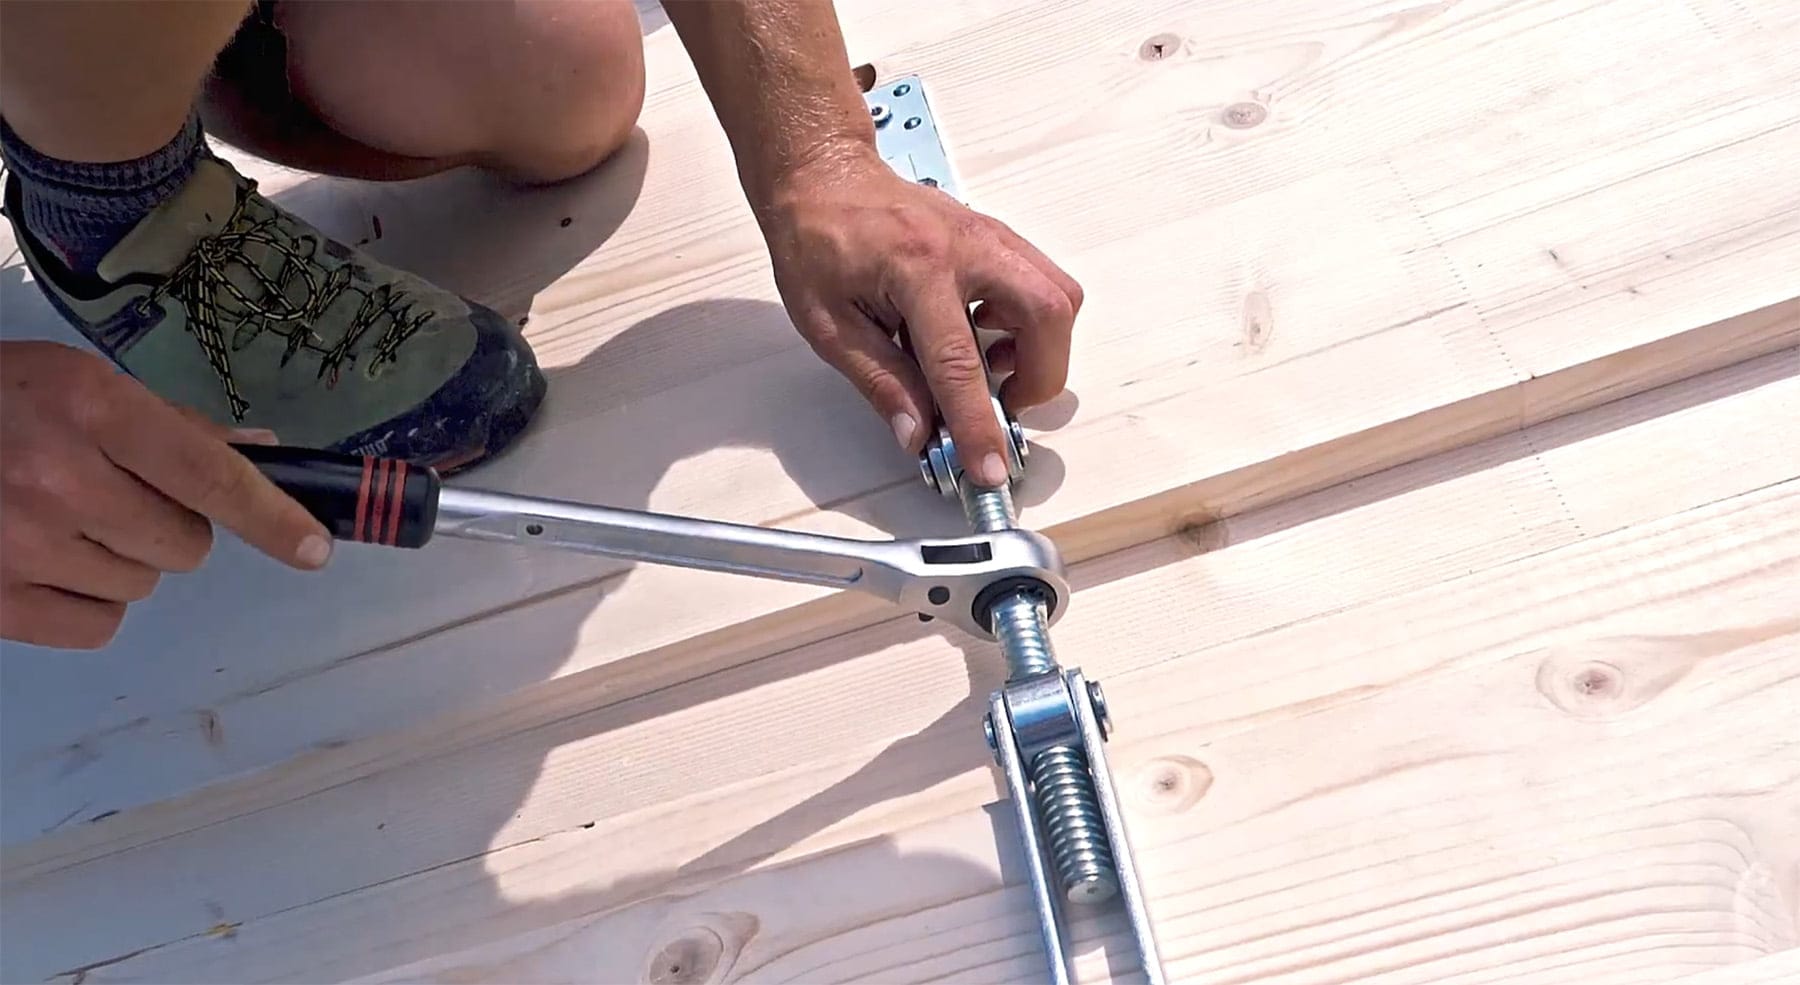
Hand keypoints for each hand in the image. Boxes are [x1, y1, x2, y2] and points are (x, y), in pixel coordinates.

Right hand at [1, 341, 332, 649]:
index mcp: (91, 408)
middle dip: (165, 526)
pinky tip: (44, 561)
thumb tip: (259, 450)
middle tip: (110, 495)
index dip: (271, 517)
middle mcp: (59, 477)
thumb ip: (169, 424)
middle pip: (185, 544)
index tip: (314, 549)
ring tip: (61, 520)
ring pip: (143, 585)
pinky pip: (97, 626)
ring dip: (121, 560)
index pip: (211, 475)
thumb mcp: (77, 384)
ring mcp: (21, 543)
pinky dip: (86, 603)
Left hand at [756, 143, 1082, 486]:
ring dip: (1038, 347)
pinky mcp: (996, 236)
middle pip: (1048, 312)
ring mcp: (989, 234)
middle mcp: (966, 245)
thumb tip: (917, 433)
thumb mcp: (828, 324)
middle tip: (1004, 405)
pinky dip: (1029, 321)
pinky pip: (1041, 281)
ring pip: (1058, 295)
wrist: (824, 175)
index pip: (959, 363)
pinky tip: (982, 333)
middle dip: (1041, 375)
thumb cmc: (817, 238)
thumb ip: (879, 381)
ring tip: (988, 367)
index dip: (977, 424)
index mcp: (915, 267)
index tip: (989, 466)